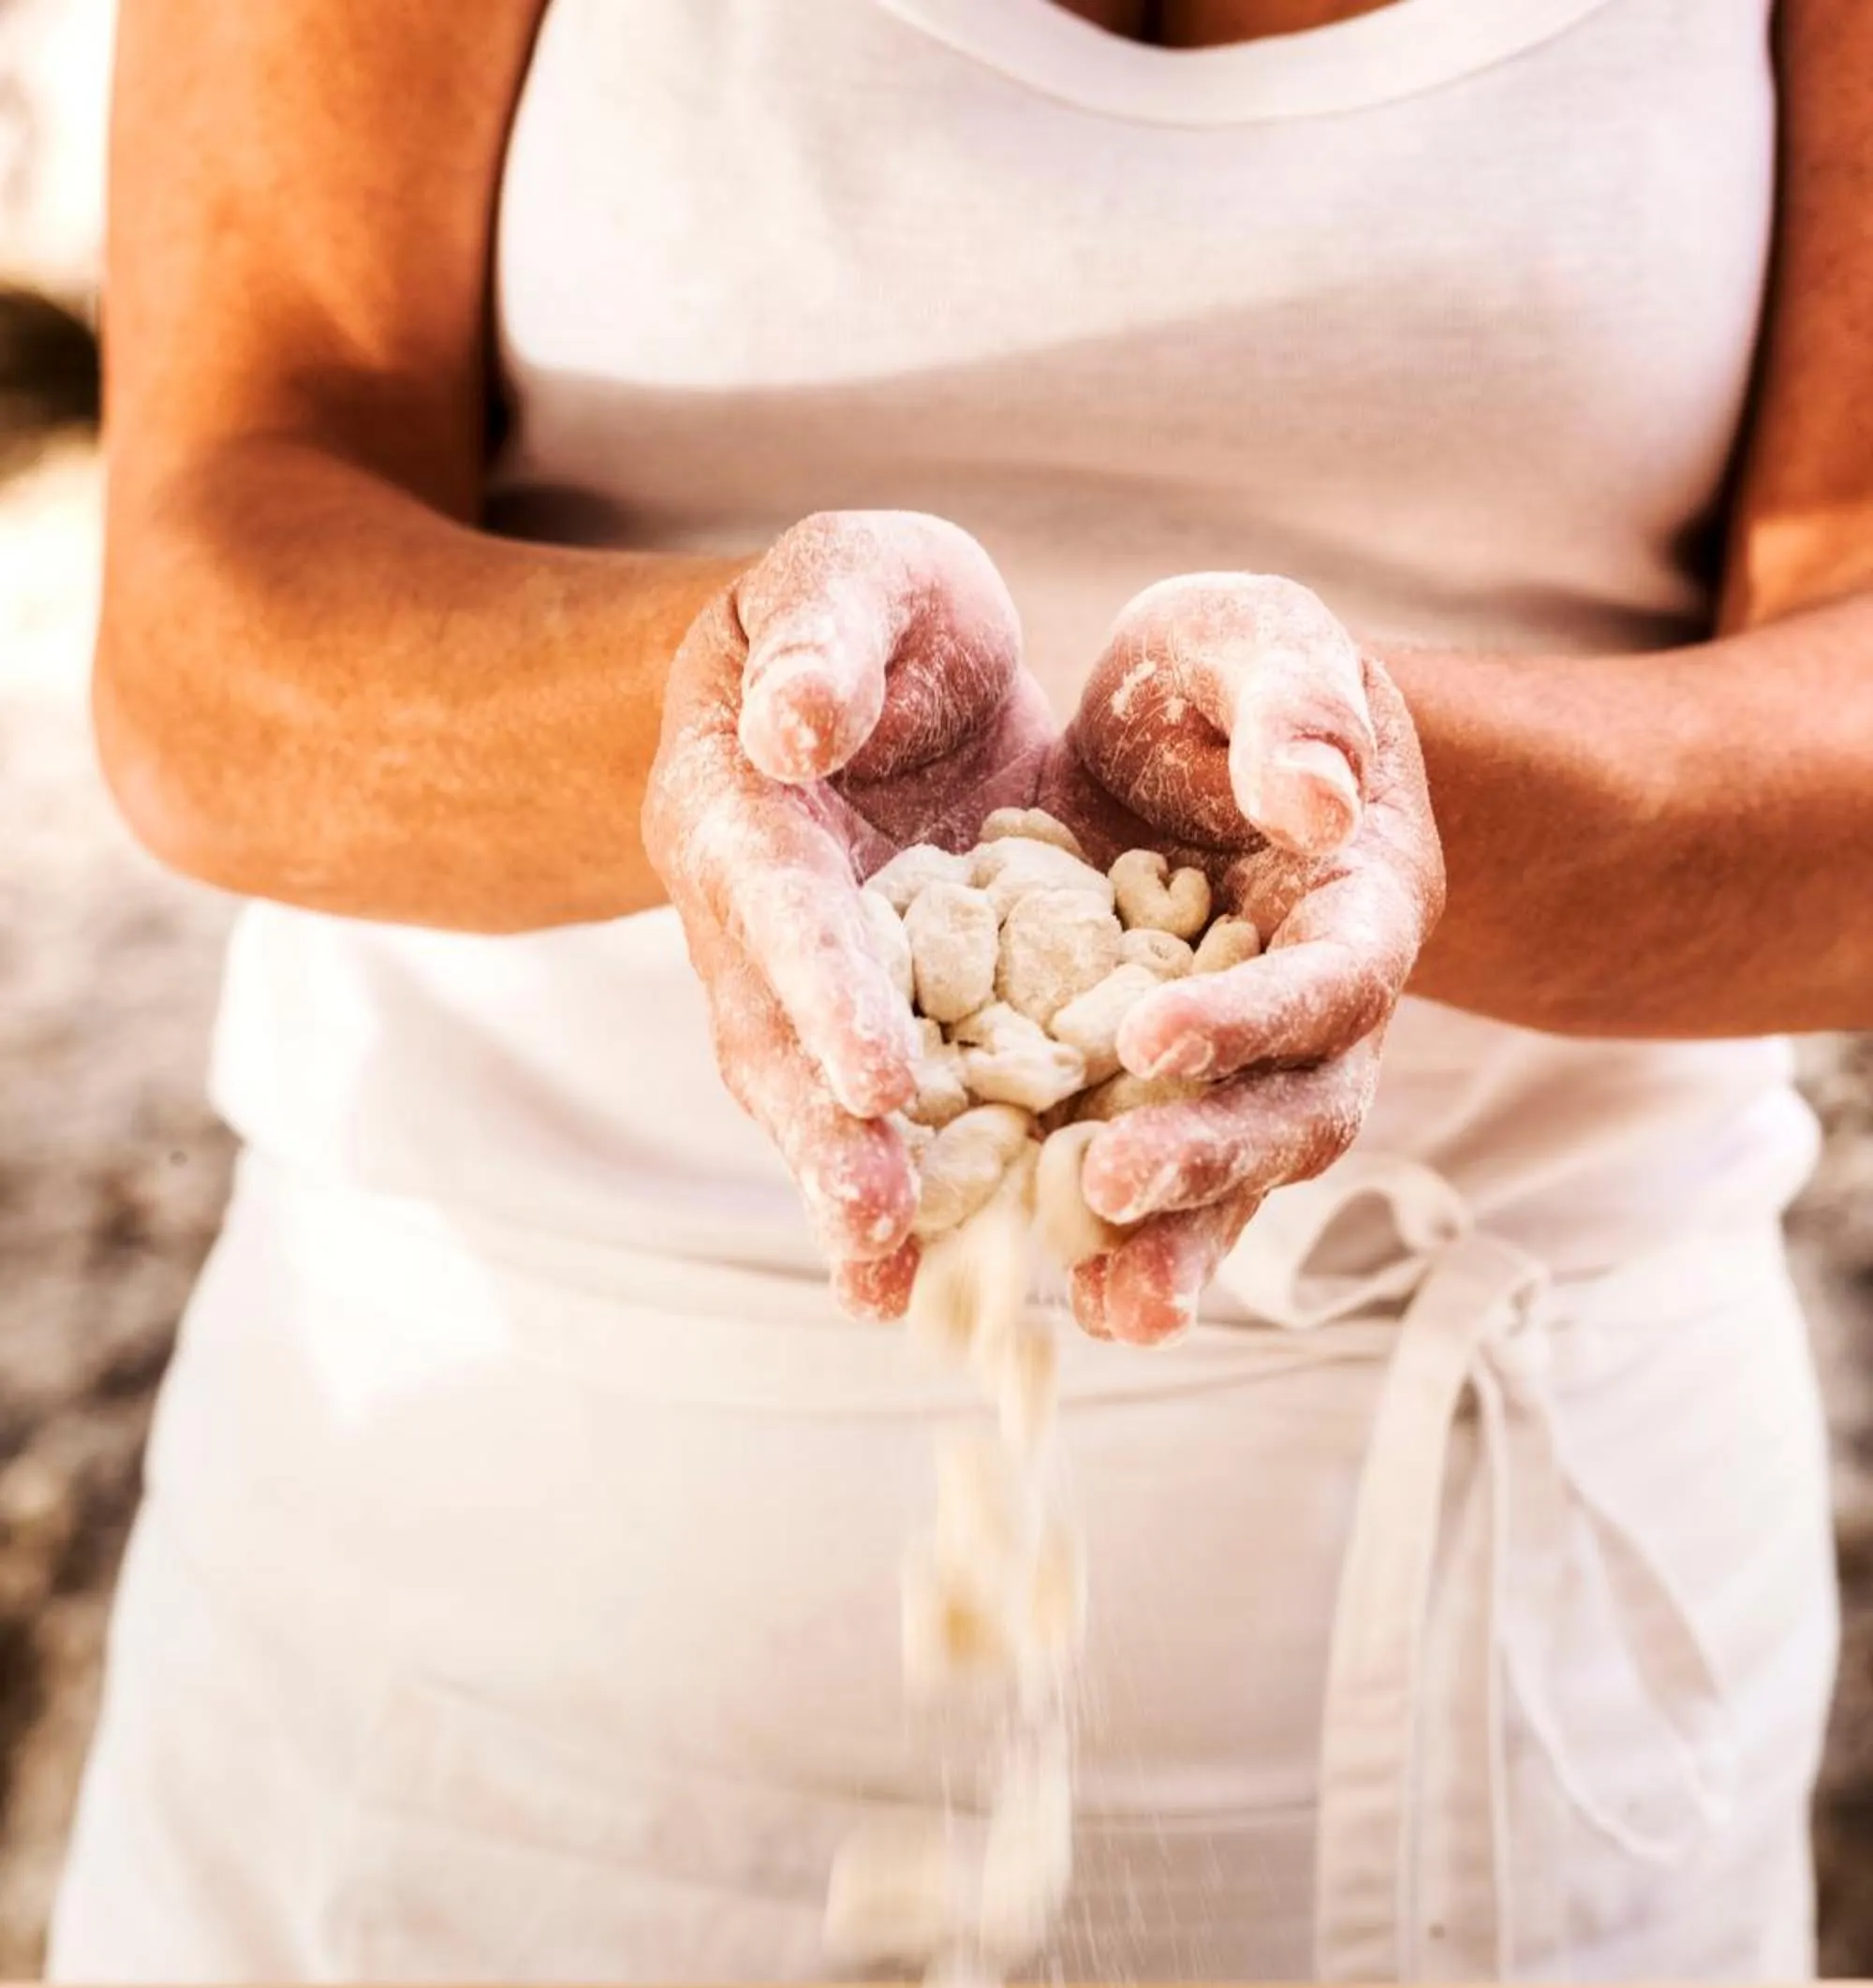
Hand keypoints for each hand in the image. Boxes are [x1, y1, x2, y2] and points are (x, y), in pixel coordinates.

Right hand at [643, 511, 1052, 1315]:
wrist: (877, 677)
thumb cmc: (864, 615)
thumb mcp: (854, 577)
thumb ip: (823, 635)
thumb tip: (794, 726)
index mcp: (742, 806)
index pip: (780, 903)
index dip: (823, 991)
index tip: (874, 1076)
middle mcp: (755, 922)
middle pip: (777, 1042)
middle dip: (823, 1138)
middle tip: (875, 1222)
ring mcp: (805, 991)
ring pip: (818, 1105)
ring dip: (853, 1195)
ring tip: (894, 1286)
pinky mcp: (878, 1028)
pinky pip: (892, 1120)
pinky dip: (920, 1195)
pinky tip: (957, 1280)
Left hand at [1037, 574, 1444, 1344]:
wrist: (1180, 741)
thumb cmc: (1226, 679)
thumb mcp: (1250, 639)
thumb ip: (1293, 698)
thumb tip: (1320, 802)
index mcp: (1360, 906)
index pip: (1332, 979)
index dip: (1256, 1018)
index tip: (1153, 1035)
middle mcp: (1324, 1018)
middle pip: (1299, 1114)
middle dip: (1214, 1158)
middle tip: (1112, 1185)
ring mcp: (1251, 1079)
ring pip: (1237, 1182)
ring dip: (1179, 1245)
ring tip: (1104, 1307)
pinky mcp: (1167, 1108)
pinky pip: (1158, 1195)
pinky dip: (1116, 1252)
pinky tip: (1047, 1301)